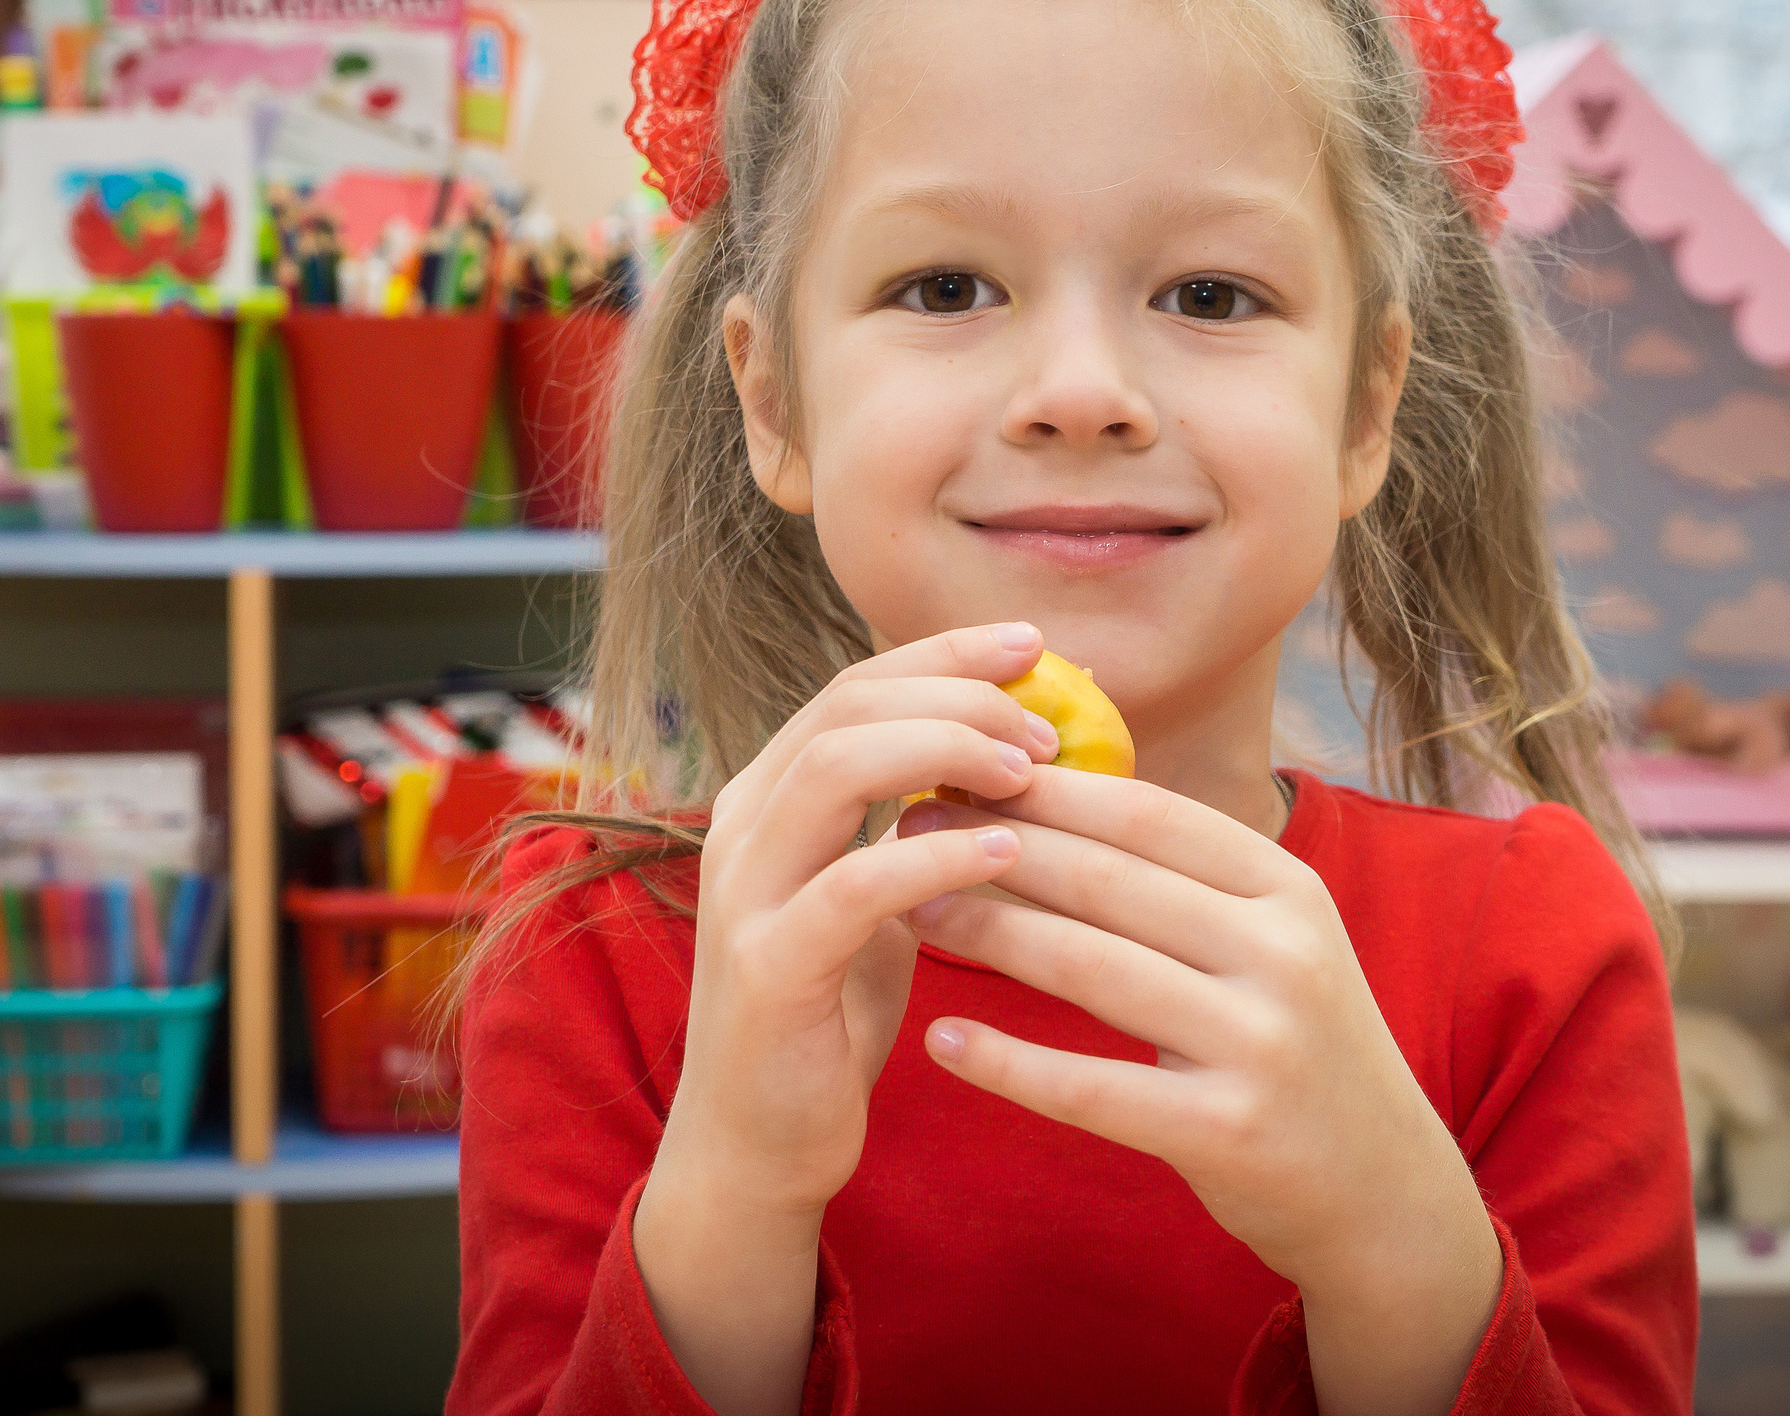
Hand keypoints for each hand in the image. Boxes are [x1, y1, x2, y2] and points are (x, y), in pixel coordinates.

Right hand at [650, 621, 1060, 1217]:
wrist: (759, 1144)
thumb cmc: (830, 1014)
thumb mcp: (876, 898)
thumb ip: (914, 826)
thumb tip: (1020, 758)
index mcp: (768, 798)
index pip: (854, 685)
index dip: (945, 654)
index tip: (1032, 644)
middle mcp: (742, 826)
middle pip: (847, 706)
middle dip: (956, 693)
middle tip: (1048, 722)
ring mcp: (745, 894)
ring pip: (836, 769)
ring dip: (946, 753)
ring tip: (1030, 771)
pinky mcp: (768, 968)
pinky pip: (854, 886)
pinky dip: (937, 857)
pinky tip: (1008, 855)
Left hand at [901, 769, 1501, 1414]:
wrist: (1383, 1190)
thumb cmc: (1292, 1044)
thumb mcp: (1268, 941)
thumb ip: (1182, 878)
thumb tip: (1047, 796)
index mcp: (1287, 888)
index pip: (1147, 814)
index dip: (1046, 790)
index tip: (958, 770)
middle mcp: (1282, 954)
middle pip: (1110, 881)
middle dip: (997, 847)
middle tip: (907, 824)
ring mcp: (1261, 1043)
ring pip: (1093, 969)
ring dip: (989, 932)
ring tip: (910, 908)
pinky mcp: (1230, 1132)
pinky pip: (1094, 1089)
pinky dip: (1009, 1063)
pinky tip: (942, 1040)